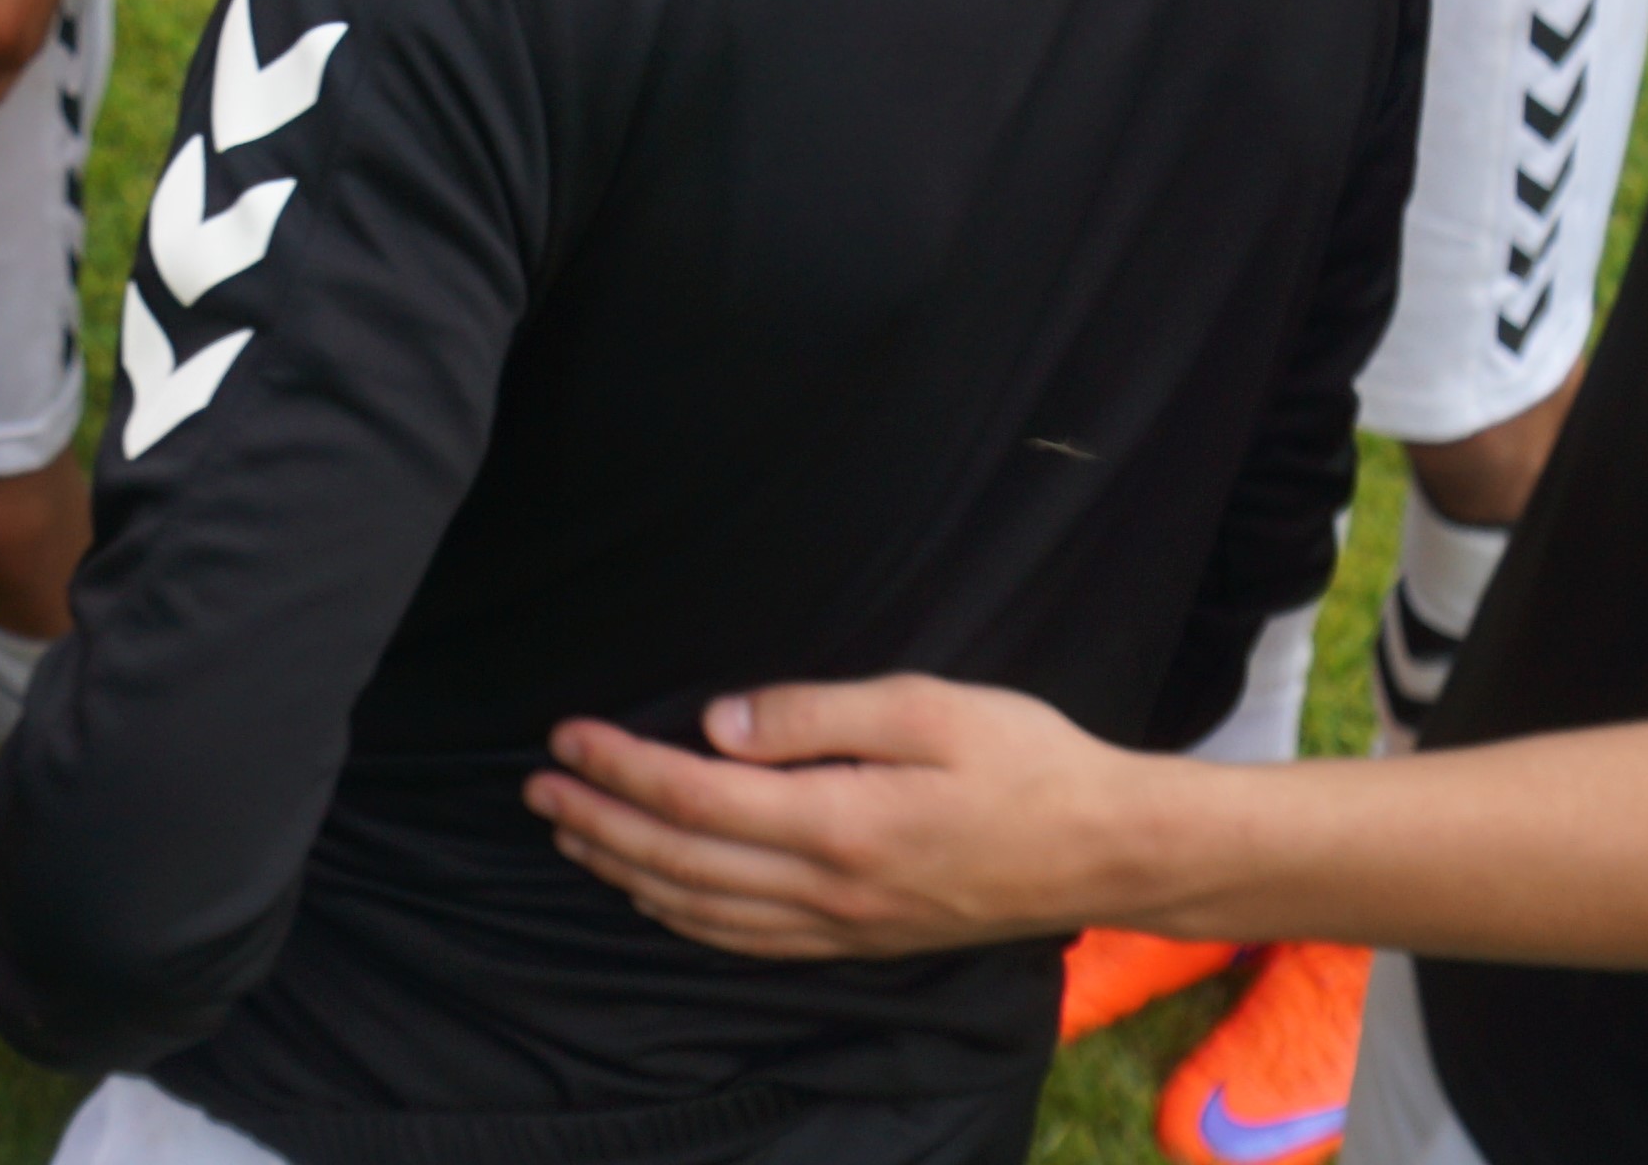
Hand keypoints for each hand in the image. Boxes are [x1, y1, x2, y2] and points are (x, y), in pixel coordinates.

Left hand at [529, 677, 1163, 962]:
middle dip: (600, 823)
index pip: (694, 799)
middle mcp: (830, 891)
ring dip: (628, 874)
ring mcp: (845, 928)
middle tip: (538, 786)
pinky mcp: (862, 942)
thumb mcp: (925, 705)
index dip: (620, 767)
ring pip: (705, 912)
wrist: (1108, 849)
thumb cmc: (1026, 759)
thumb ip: (813, 713)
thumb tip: (717, 724)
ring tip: (574, 835)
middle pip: (682, 864)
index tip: (567, 735)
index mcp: (840, 824)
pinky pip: (749, 942)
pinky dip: (686, 919)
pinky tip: (658, 894)